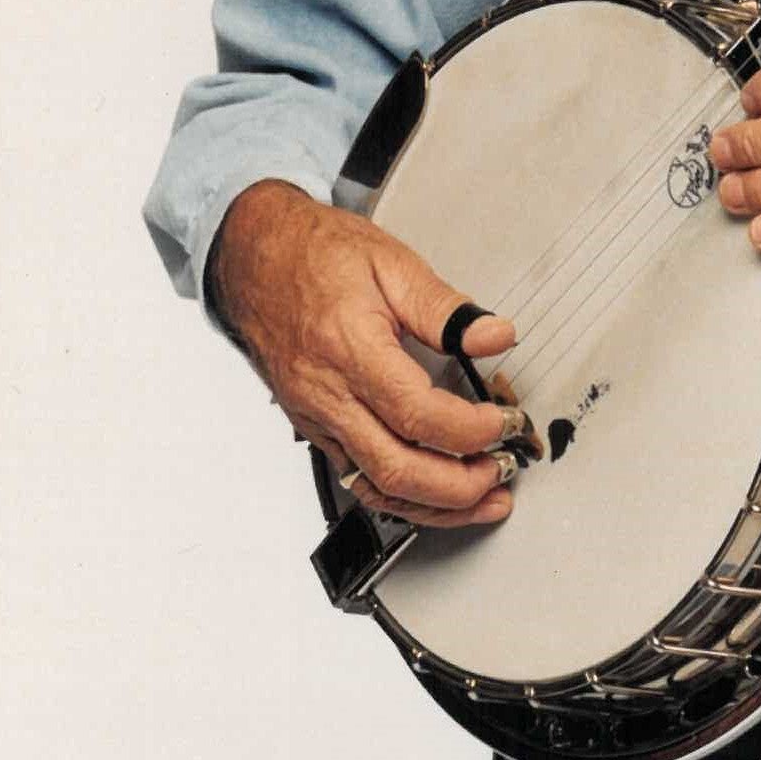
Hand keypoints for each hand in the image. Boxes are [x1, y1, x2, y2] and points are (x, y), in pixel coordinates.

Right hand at [211, 179, 530, 529]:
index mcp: (350, 350)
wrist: (256, 260)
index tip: (504, 423)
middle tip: (502, 472)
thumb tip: (495, 336)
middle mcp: (328, 395)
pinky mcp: (313, 427)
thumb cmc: (316, 255)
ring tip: (481, 498)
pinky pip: (357, 478)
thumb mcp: (392, 263)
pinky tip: (434, 492)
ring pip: (373, 487)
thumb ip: (446, 309)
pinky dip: (400, 494)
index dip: (468, 429)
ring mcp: (317, 418)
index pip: (416, 413)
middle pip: (394, 468)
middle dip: (457, 486)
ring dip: (433, 504)